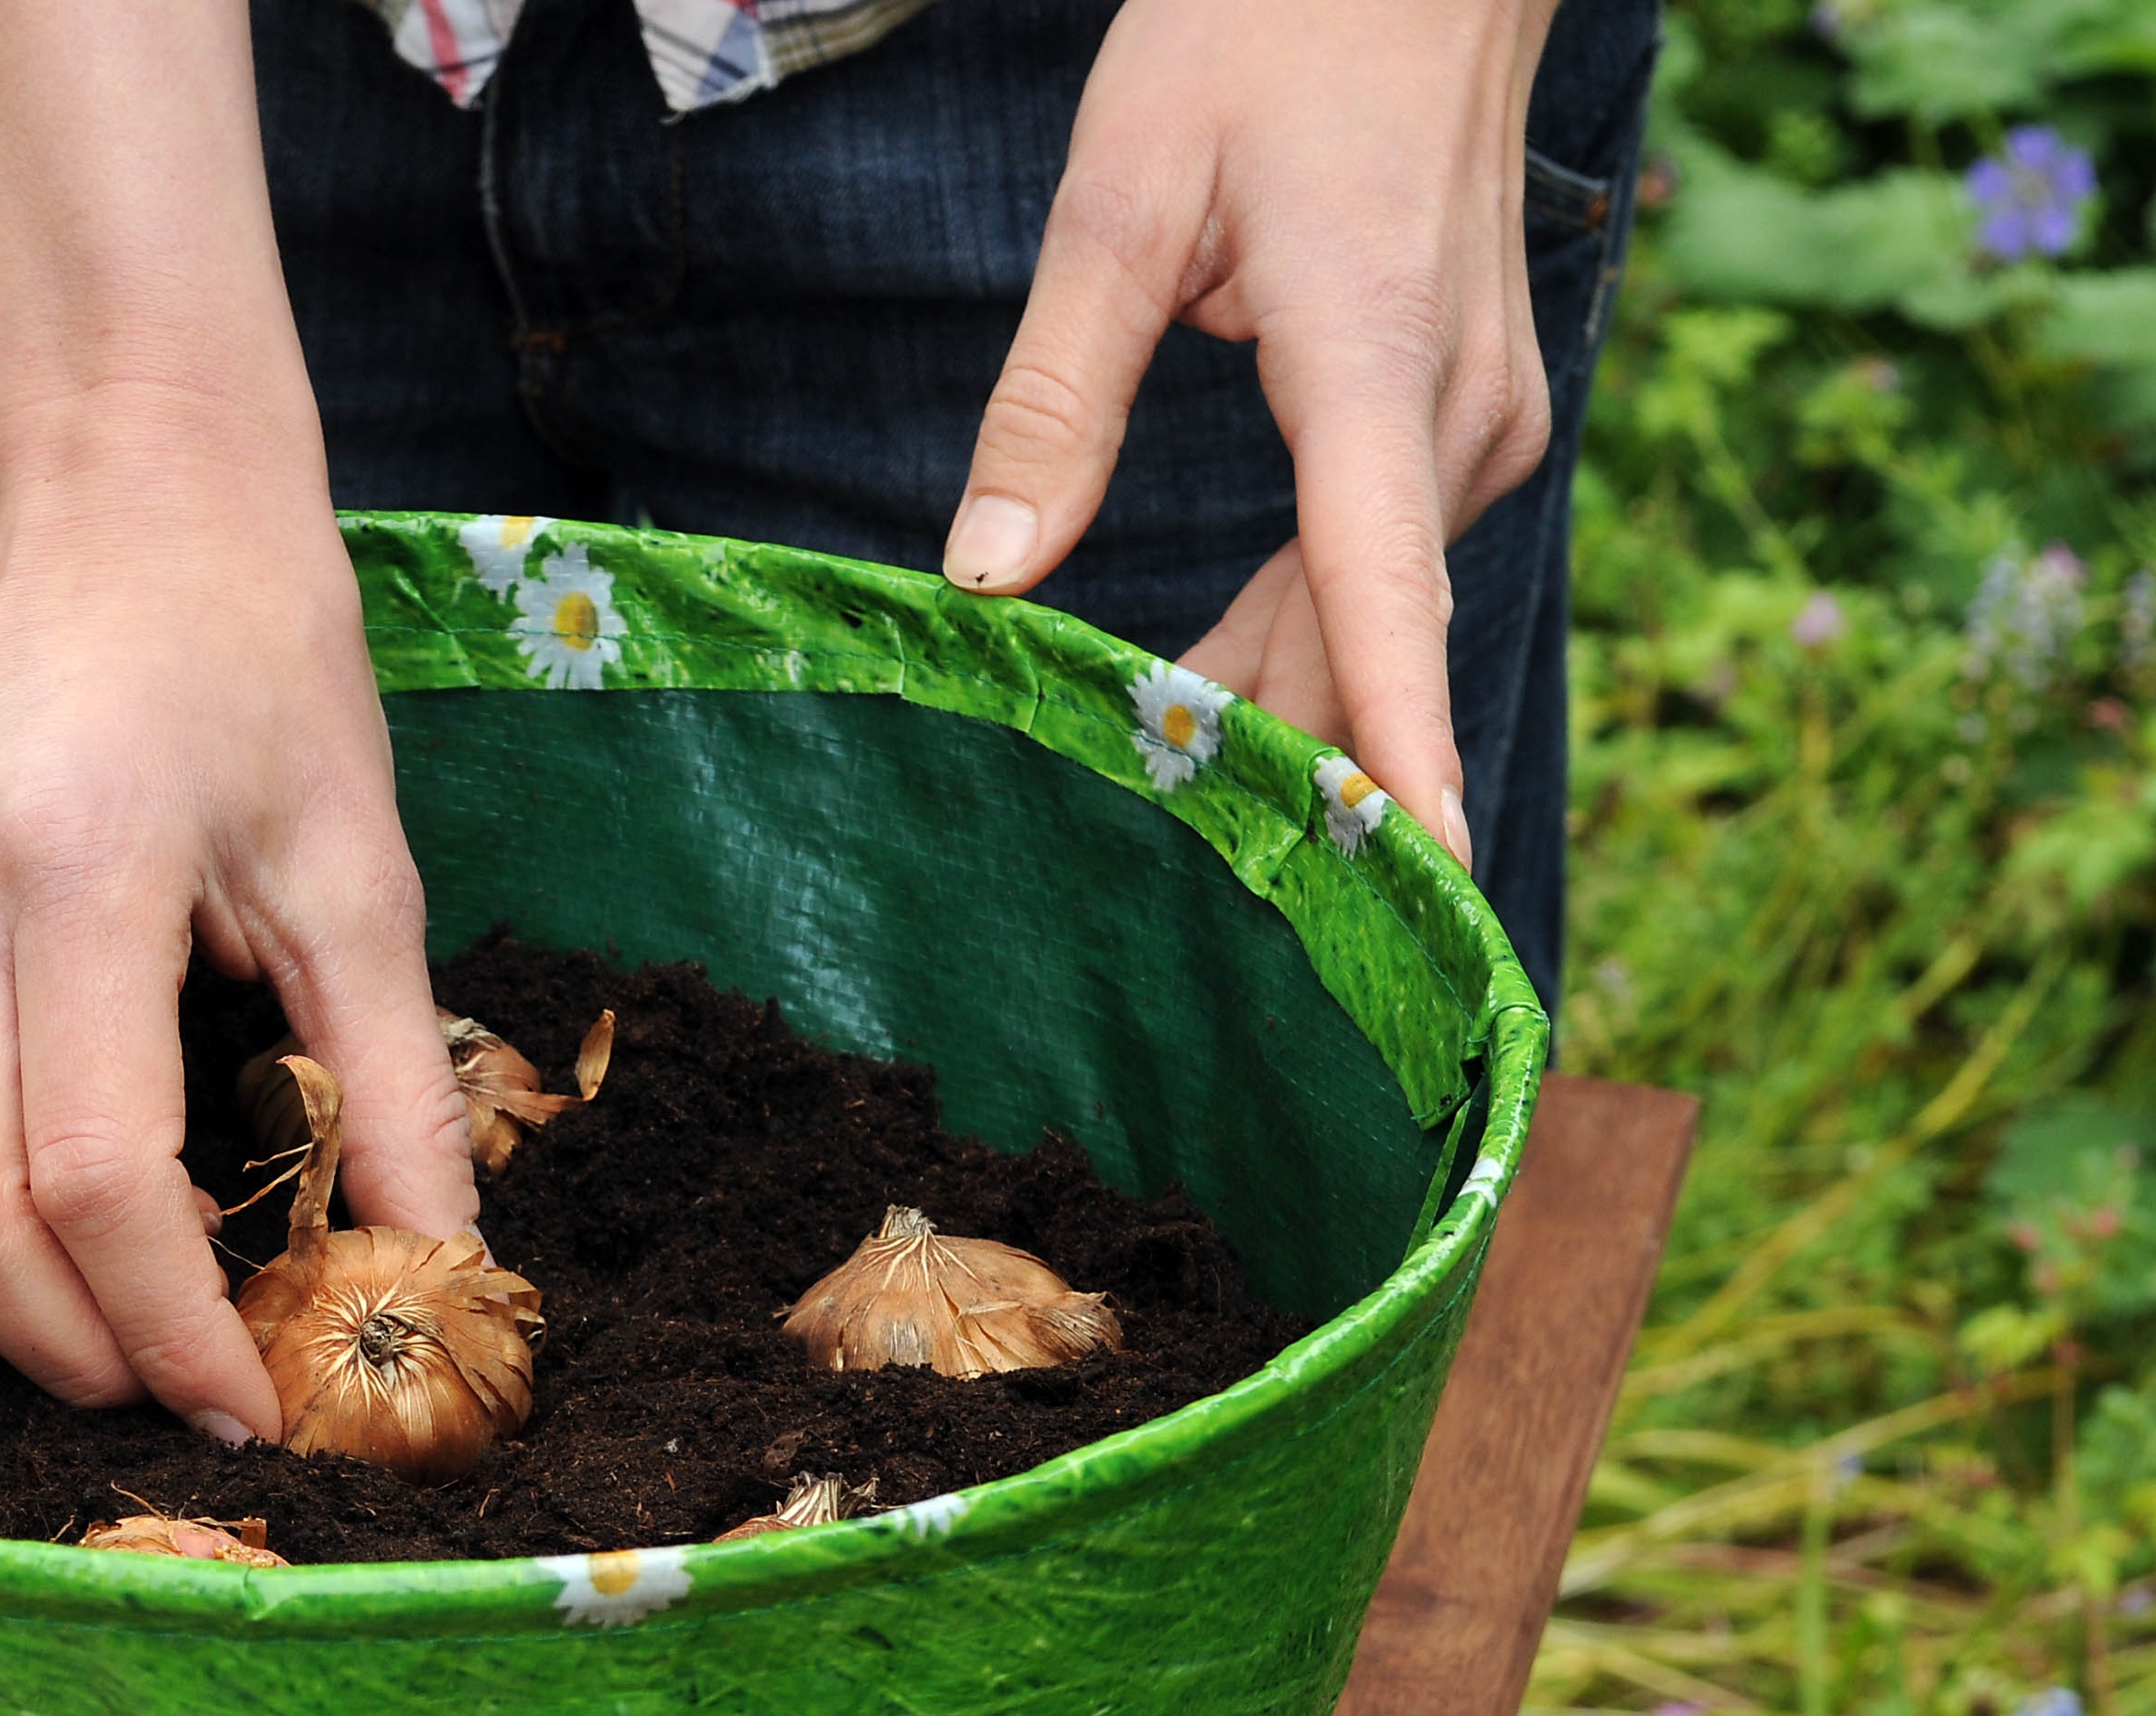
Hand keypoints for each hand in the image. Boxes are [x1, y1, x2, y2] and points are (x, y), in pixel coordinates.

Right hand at [0, 397, 476, 1437]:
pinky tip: (73, 1236)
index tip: (258, 1407)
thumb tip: (443, 1272)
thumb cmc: (254, 641)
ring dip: (5, 1313)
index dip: (174, 1329)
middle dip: (75, 1355)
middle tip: (194, 1400)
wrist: (107, 476)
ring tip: (137, 1338)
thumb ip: (392, 1082)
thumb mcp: (361, 859)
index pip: (97, 1178)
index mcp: (76, 871)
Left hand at [939, 0, 1567, 864]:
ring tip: (1160, 789)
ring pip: (1375, 608)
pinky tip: (1219, 693)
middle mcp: (1458, 407)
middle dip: (1270, 754)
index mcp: (1370, 351)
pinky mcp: (1477, 416)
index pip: (1382, 586)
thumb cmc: (1263, 34)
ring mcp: (1485, 416)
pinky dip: (1311, 630)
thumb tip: (989, 573)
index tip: (1417, 871)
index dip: (1398, 740)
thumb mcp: (1119, 197)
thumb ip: (1054, 396)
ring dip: (1279, 699)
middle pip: (1362, 632)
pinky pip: (1388, 561)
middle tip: (1152, 863)